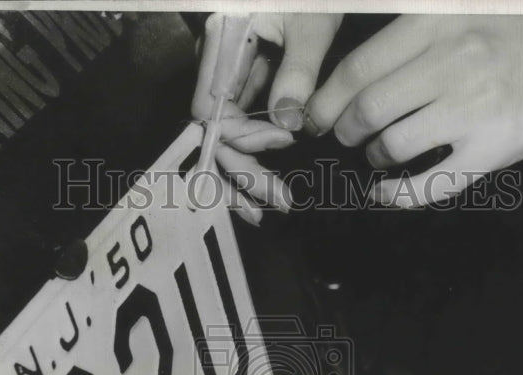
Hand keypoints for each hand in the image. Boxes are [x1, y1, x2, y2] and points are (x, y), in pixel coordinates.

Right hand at [191, 14, 334, 222]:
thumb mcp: (312, 24)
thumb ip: (298, 73)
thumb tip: (289, 126)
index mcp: (221, 40)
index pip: (211, 108)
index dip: (238, 140)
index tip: (278, 151)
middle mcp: (216, 55)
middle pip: (213, 126)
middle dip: (240, 168)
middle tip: (274, 202)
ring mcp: (228, 63)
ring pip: (227, 125)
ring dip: (248, 164)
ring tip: (274, 199)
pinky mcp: (247, 67)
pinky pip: (244, 113)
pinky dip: (258, 142)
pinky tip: (272, 171)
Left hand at [303, 15, 522, 206]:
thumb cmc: (512, 32)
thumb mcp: (458, 10)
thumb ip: (409, 30)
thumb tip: (349, 76)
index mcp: (436, 23)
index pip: (358, 69)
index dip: (326, 100)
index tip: (315, 115)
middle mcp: (451, 63)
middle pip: (368, 109)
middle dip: (344, 130)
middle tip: (345, 135)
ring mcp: (472, 108)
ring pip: (392, 145)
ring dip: (373, 156)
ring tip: (378, 154)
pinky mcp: (492, 147)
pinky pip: (429, 184)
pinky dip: (396, 195)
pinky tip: (384, 193)